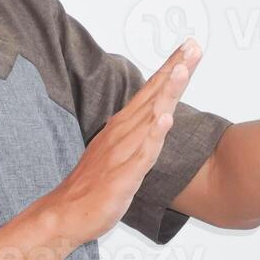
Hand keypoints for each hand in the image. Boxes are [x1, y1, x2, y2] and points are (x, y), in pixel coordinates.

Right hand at [32, 38, 203, 246]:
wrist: (67, 213)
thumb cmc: (94, 184)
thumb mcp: (119, 151)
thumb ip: (137, 132)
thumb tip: (155, 114)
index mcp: (122, 126)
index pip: (150, 91)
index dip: (170, 68)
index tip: (188, 47)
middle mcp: (122, 133)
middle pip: (152, 95)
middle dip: (174, 70)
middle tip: (192, 46)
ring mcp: (122, 152)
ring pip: (149, 118)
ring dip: (166, 93)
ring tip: (182, 70)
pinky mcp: (123, 175)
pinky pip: (141, 154)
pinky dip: (153, 135)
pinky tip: (164, 120)